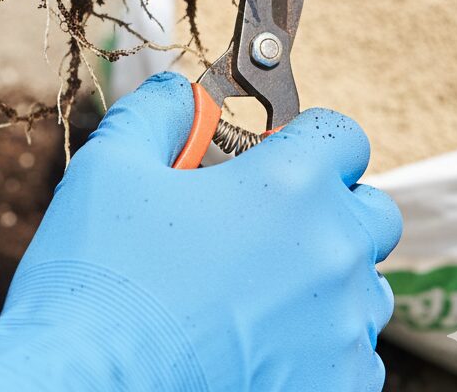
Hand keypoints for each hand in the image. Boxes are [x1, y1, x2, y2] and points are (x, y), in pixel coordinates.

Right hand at [0, 73, 401, 391]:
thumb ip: (160, 109)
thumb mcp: (111, 163)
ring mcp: (341, 332)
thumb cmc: (98, 275)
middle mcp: (332, 256)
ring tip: (250, 284)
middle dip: (328, 203)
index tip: (269, 152)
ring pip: (364, 286)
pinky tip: (254, 338)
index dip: (305, 134)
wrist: (85, 386)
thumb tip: (184, 93)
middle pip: (371, 211)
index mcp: (289, 187)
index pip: (344, 134)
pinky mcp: (334, 390)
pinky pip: (354, 353)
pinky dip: (317, 339)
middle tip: (259, 218)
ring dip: (324, 274)